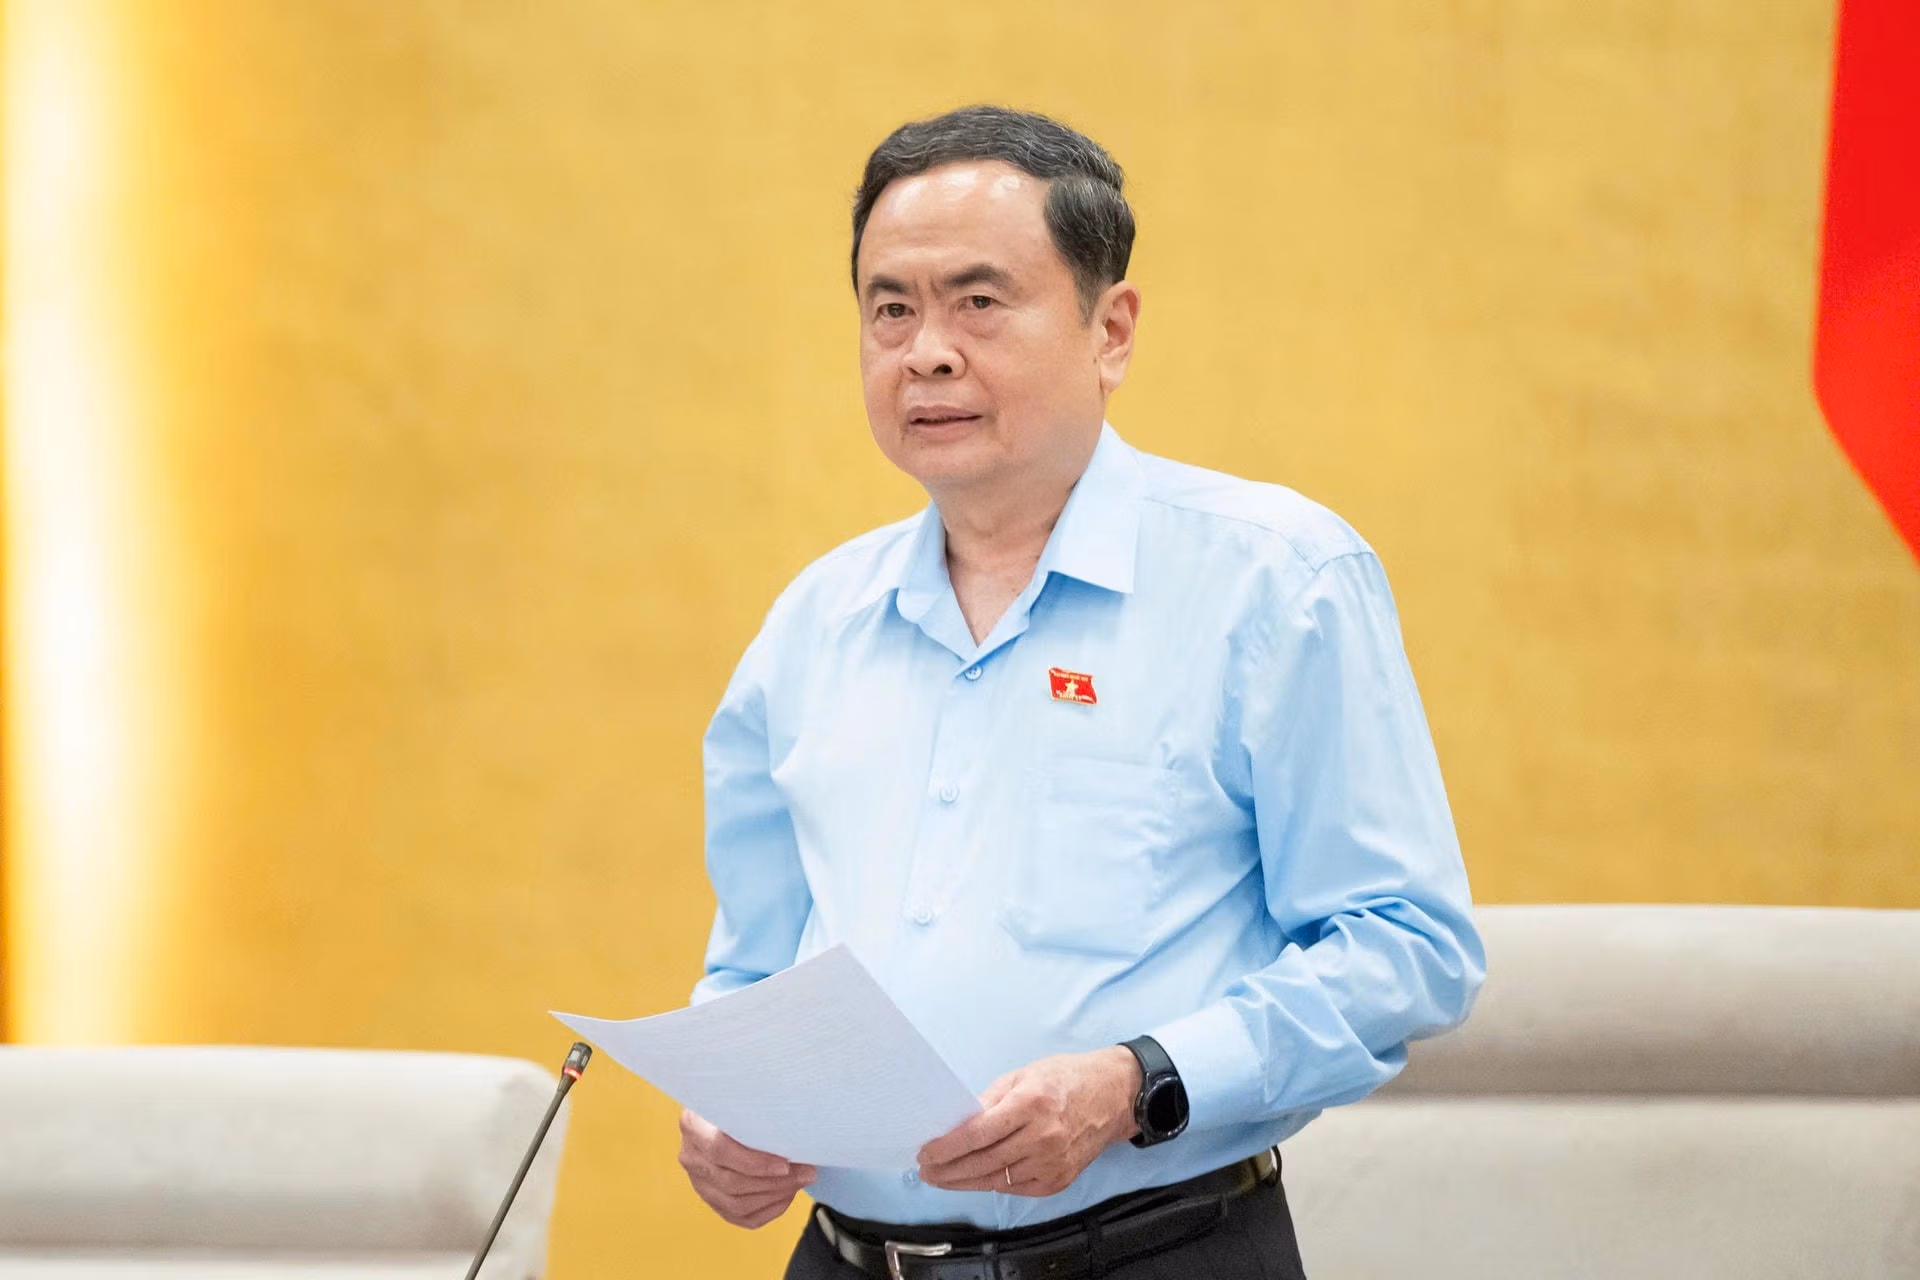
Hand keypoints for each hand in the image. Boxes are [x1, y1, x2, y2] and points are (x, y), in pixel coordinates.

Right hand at [677, 1108, 816, 1227]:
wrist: (723, 1114)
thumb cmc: (740, 1101)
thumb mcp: (741, 1094)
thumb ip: (755, 1107)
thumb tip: (792, 1123)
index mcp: (693, 1125)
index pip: (719, 1150)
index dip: (755, 1162)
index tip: (785, 1162)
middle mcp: (691, 1156)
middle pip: (731, 1182)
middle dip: (774, 1181)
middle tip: (806, 1172)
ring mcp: (699, 1182)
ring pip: (737, 1204)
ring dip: (775, 1195)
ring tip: (800, 1181)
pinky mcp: (713, 1200)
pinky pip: (741, 1217)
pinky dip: (769, 1209)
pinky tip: (787, 1194)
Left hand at [917, 1047, 1142, 1196]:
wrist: (1113, 1096)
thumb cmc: (1067, 1079)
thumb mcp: (1024, 1075)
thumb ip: (990, 1100)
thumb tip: (958, 1123)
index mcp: (1031, 1104)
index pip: (978, 1134)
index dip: (947, 1147)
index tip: (926, 1152)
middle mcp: (1043, 1137)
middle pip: (983, 1162)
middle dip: (948, 1170)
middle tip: (927, 1170)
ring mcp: (1053, 1162)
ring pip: (997, 1180)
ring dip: (965, 1181)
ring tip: (943, 1178)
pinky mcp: (1058, 1180)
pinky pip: (1016, 1187)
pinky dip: (993, 1183)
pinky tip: (976, 1178)